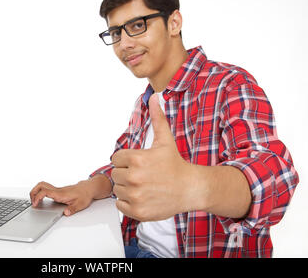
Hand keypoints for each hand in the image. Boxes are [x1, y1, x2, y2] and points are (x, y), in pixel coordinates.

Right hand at [29, 181, 94, 215]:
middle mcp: (57, 190)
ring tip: (34, 201)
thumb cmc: (84, 195)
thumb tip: (66, 213)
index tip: (35, 204)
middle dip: (33, 192)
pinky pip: (45, 189)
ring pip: (42, 185)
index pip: (45, 191)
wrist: (88, 188)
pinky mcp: (57, 191)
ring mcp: (57, 190)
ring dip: (35, 192)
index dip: (37, 197)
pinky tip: (41, 201)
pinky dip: (40, 193)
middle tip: (31, 202)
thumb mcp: (80, 204)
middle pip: (40, 185)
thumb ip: (72, 209)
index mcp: (60, 194)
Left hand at [111, 93, 199, 220]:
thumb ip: (157, 118)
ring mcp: (136, 196)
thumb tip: (154, 97)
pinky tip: (143, 197)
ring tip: (145, 186)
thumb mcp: (165, 140)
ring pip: (118, 190)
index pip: (116, 159)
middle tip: (144, 176)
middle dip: (127, 174)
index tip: (140, 164)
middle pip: (116, 175)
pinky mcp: (138, 211)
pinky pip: (120, 205)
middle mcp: (134, 178)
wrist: (191, 189)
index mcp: (136, 159)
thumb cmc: (176, 165)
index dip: (126, 161)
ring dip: (127, 189)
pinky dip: (128, 203)